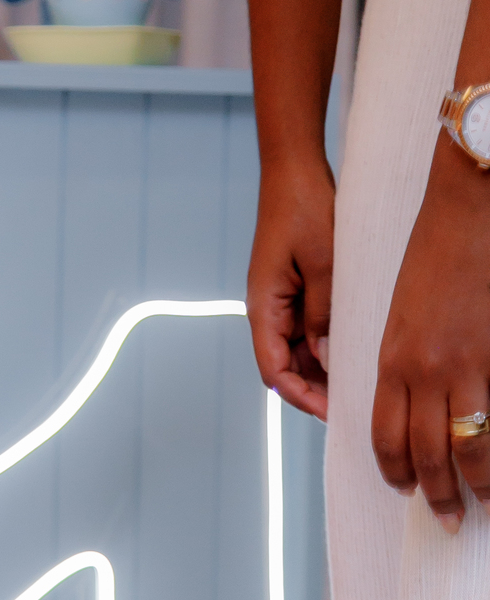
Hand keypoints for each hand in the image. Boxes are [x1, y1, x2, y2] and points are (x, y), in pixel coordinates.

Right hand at [246, 160, 334, 420]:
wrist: (293, 170)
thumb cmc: (303, 209)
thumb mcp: (323, 263)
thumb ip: (323, 315)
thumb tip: (325, 360)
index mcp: (263, 309)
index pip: (275, 371)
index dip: (301, 395)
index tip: (330, 411)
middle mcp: (267, 312)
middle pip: (286, 368)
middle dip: (314, 390)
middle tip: (349, 405)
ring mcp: (279, 304)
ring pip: (298, 353)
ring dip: (321, 370)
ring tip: (353, 383)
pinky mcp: (293, 294)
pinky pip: (306, 331)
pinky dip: (325, 346)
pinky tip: (349, 352)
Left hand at [372, 137, 489, 530]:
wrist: (471, 204)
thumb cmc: (438, 252)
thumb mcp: (402, 313)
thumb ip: (403, 362)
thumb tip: (412, 403)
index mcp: (391, 361)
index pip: (385, 438)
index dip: (396, 472)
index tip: (406, 492)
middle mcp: (424, 372)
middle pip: (426, 454)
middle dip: (438, 494)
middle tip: (451, 518)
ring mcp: (468, 364)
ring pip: (469, 445)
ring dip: (478, 482)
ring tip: (485, 501)